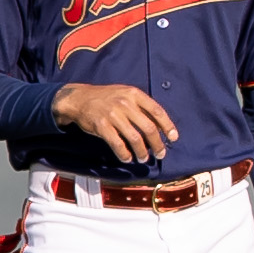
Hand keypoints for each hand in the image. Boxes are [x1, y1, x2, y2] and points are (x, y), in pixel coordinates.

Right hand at [56, 78, 177, 166]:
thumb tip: (160, 126)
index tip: (173, 138)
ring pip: (135, 138)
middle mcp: (126, 104)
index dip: (168, 126)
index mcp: (135, 94)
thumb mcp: (126, 94)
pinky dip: (124, 154)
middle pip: (148, 128)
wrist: (79, 98)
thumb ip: (142, 107)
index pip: (157, 111)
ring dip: (142, 152)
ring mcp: (113, 115)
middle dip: (158, 144)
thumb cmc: (107, 97)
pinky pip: (117, 144)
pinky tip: (128, 158)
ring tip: (144, 158)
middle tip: (161, 154)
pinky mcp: (102, 126)